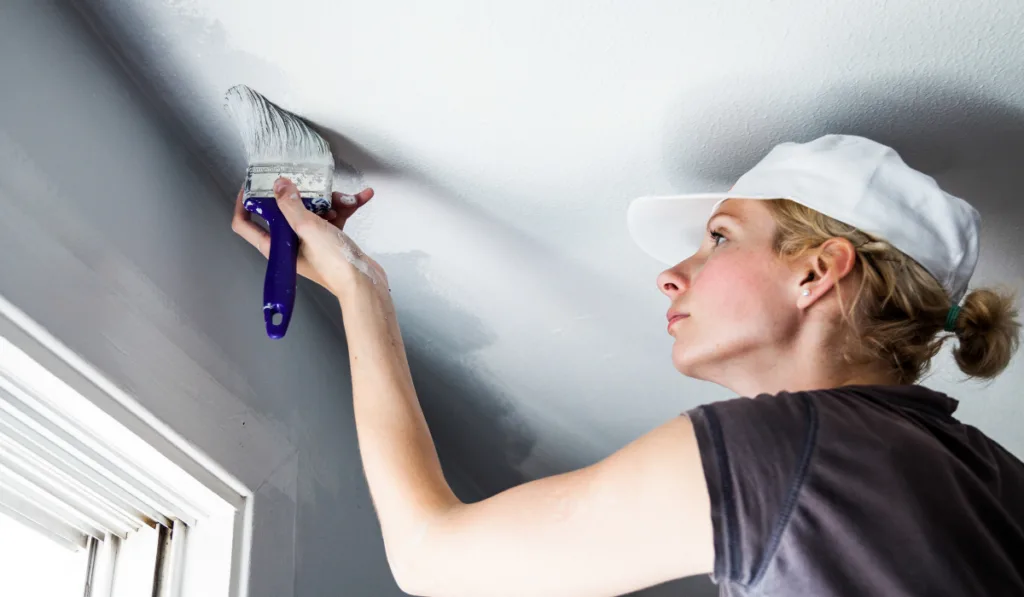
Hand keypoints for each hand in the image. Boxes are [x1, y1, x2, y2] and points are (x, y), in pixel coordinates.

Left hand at [231, 177, 385, 296]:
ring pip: (312, 211)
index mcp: (275, 247)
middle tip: (308, 184)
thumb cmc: (334, 265)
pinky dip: (345, 207)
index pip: (245, 225)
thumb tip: (279, 185)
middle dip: (299, 196)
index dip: (244, 204)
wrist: (364, 284)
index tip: (251, 185)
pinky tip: (361, 197)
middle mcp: (289, 245)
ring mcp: (310, 242)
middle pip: (283, 212)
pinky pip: (333, 217)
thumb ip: (290, 204)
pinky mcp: (330, 240)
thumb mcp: (307, 228)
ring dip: (330, 201)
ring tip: (343, 199)